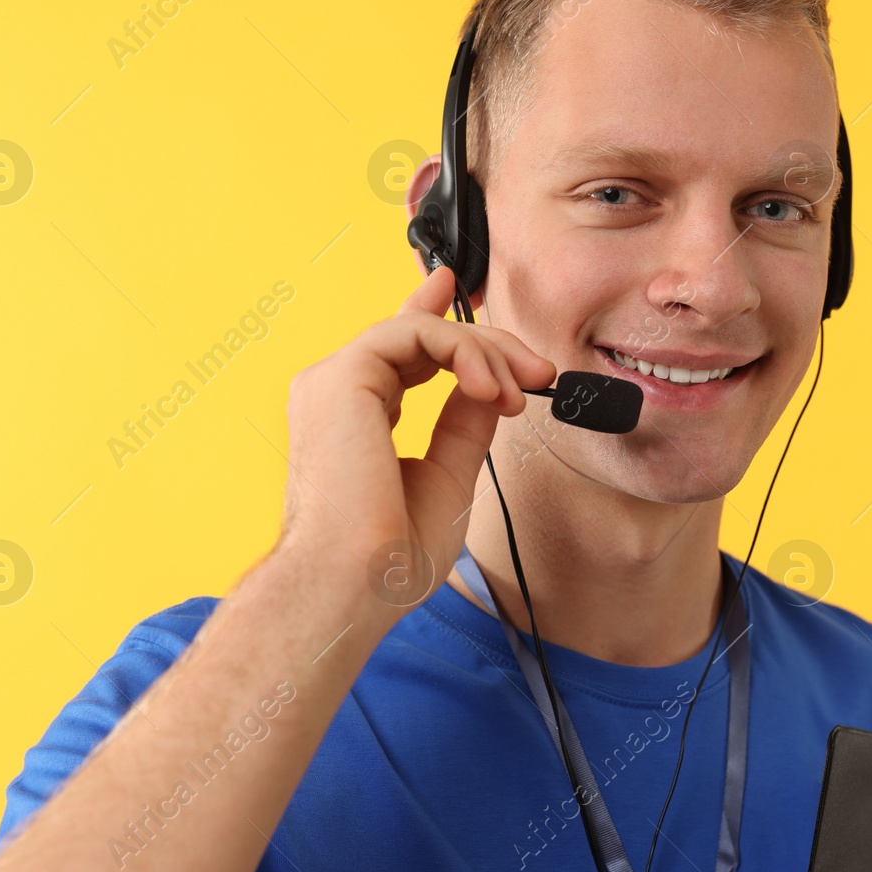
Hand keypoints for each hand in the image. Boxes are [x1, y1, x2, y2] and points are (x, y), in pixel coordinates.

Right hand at [277, 267, 555, 609]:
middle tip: (538, 373)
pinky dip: (462, 352)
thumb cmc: (389, 555)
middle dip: (488, 346)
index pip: (392, 350)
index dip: (424, 314)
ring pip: (420, 330)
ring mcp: (333, 382)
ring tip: (514, 392)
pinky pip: (413, 333)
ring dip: (484, 353)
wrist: (353, 584)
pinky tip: (488, 388)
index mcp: (352, 418)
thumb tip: (488, 390)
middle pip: (418, 336)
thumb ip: (463, 426)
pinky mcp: (341, 376)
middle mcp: (336, 393)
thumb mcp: (447, 477)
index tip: (452, 287)